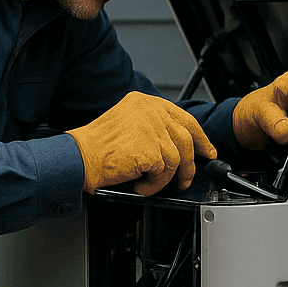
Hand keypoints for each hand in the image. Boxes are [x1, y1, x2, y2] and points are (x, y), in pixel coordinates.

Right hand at [68, 92, 217, 194]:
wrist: (81, 156)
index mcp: (146, 102)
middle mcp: (151, 111)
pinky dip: (154, 184)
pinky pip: (164, 173)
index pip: (183, 118)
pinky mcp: (151, 149)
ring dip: (166, 177)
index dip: (199, 137)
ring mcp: (152, 129)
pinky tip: (141, 184)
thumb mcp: (127, 122)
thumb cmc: (98, 145)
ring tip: (150, 182)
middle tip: (187, 177)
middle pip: (186, 137)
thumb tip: (175, 143)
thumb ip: (151, 125)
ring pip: (177, 158)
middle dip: (191, 162)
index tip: (206, 150)